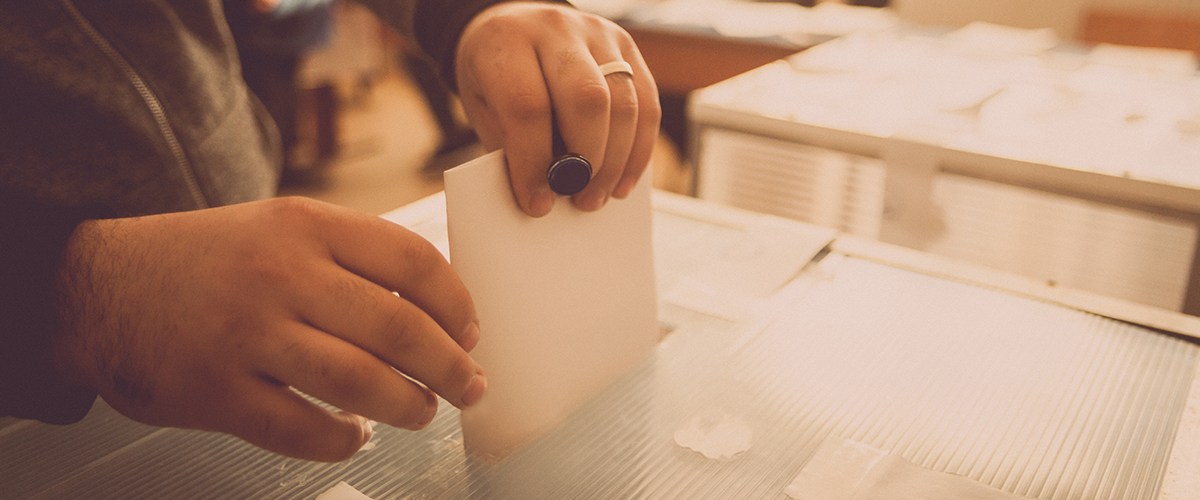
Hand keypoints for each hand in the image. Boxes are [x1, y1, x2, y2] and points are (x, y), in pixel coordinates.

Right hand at [51, 197, 484, 461]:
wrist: (97, 286)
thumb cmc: (206, 261)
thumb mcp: (277, 228)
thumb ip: (347, 257)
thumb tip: (431, 309)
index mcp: (305, 226)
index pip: (410, 259)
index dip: (455, 303)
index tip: (471, 331)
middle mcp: (281, 275)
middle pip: (397, 326)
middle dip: (449, 365)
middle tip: (469, 386)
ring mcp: (248, 334)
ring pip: (359, 381)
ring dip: (408, 406)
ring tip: (423, 412)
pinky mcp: (217, 391)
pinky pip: (302, 430)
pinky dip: (340, 440)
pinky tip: (352, 436)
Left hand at [455, 2, 660, 216]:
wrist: (512, 26)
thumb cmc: (495, 75)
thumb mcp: (484, 107)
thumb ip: (511, 145)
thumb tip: (546, 195)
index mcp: (506, 41)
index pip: (528, 105)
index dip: (534, 162)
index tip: (537, 202)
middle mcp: (555, 28)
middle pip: (586, 99)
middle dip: (586, 160)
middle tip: (577, 198)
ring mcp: (597, 33)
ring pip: (624, 103)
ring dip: (615, 162)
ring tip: (597, 196)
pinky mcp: (626, 46)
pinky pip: (646, 103)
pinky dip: (638, 150)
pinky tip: (622, 180)